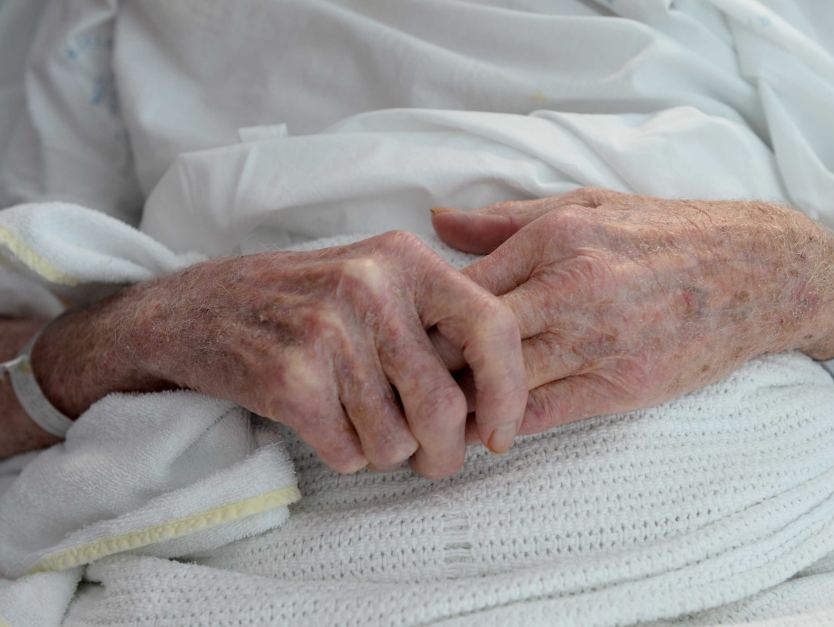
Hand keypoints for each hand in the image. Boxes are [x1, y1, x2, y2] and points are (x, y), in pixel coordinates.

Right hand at [31, 231, 526, 477]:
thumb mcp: (374, 281)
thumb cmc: (302, 302)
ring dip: (385, 452)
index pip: (492, 327)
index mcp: (404, 257)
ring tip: (359, 421)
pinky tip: (323, 423)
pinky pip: (349, 454)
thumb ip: (436, 324)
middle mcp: (370, 286)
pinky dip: (344, 455)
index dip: (509, 393)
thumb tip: (496, 403)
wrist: (195, 309)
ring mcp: (326, 331)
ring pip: (396, 441)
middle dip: (445, 452)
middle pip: (445, 405)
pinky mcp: (290, 378)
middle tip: (432, 458)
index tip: (499, 434)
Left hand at [431, 188, 833, 434]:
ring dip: (459, 402)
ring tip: (432, 412)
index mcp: (553, 238)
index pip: (459, 287)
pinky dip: (504, 424)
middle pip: (468, 339)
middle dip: (429, 365)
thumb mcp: (587, 205)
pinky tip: (486, 425)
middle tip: (404, 382)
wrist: (758, 273)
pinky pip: (541, 415)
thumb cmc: (665, 234)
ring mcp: (596, 342)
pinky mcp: (622, 387)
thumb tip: (436, 224)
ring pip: (498, 384)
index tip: (405, 334)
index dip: (422, 317)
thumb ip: (506, 220)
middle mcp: (569, 289)